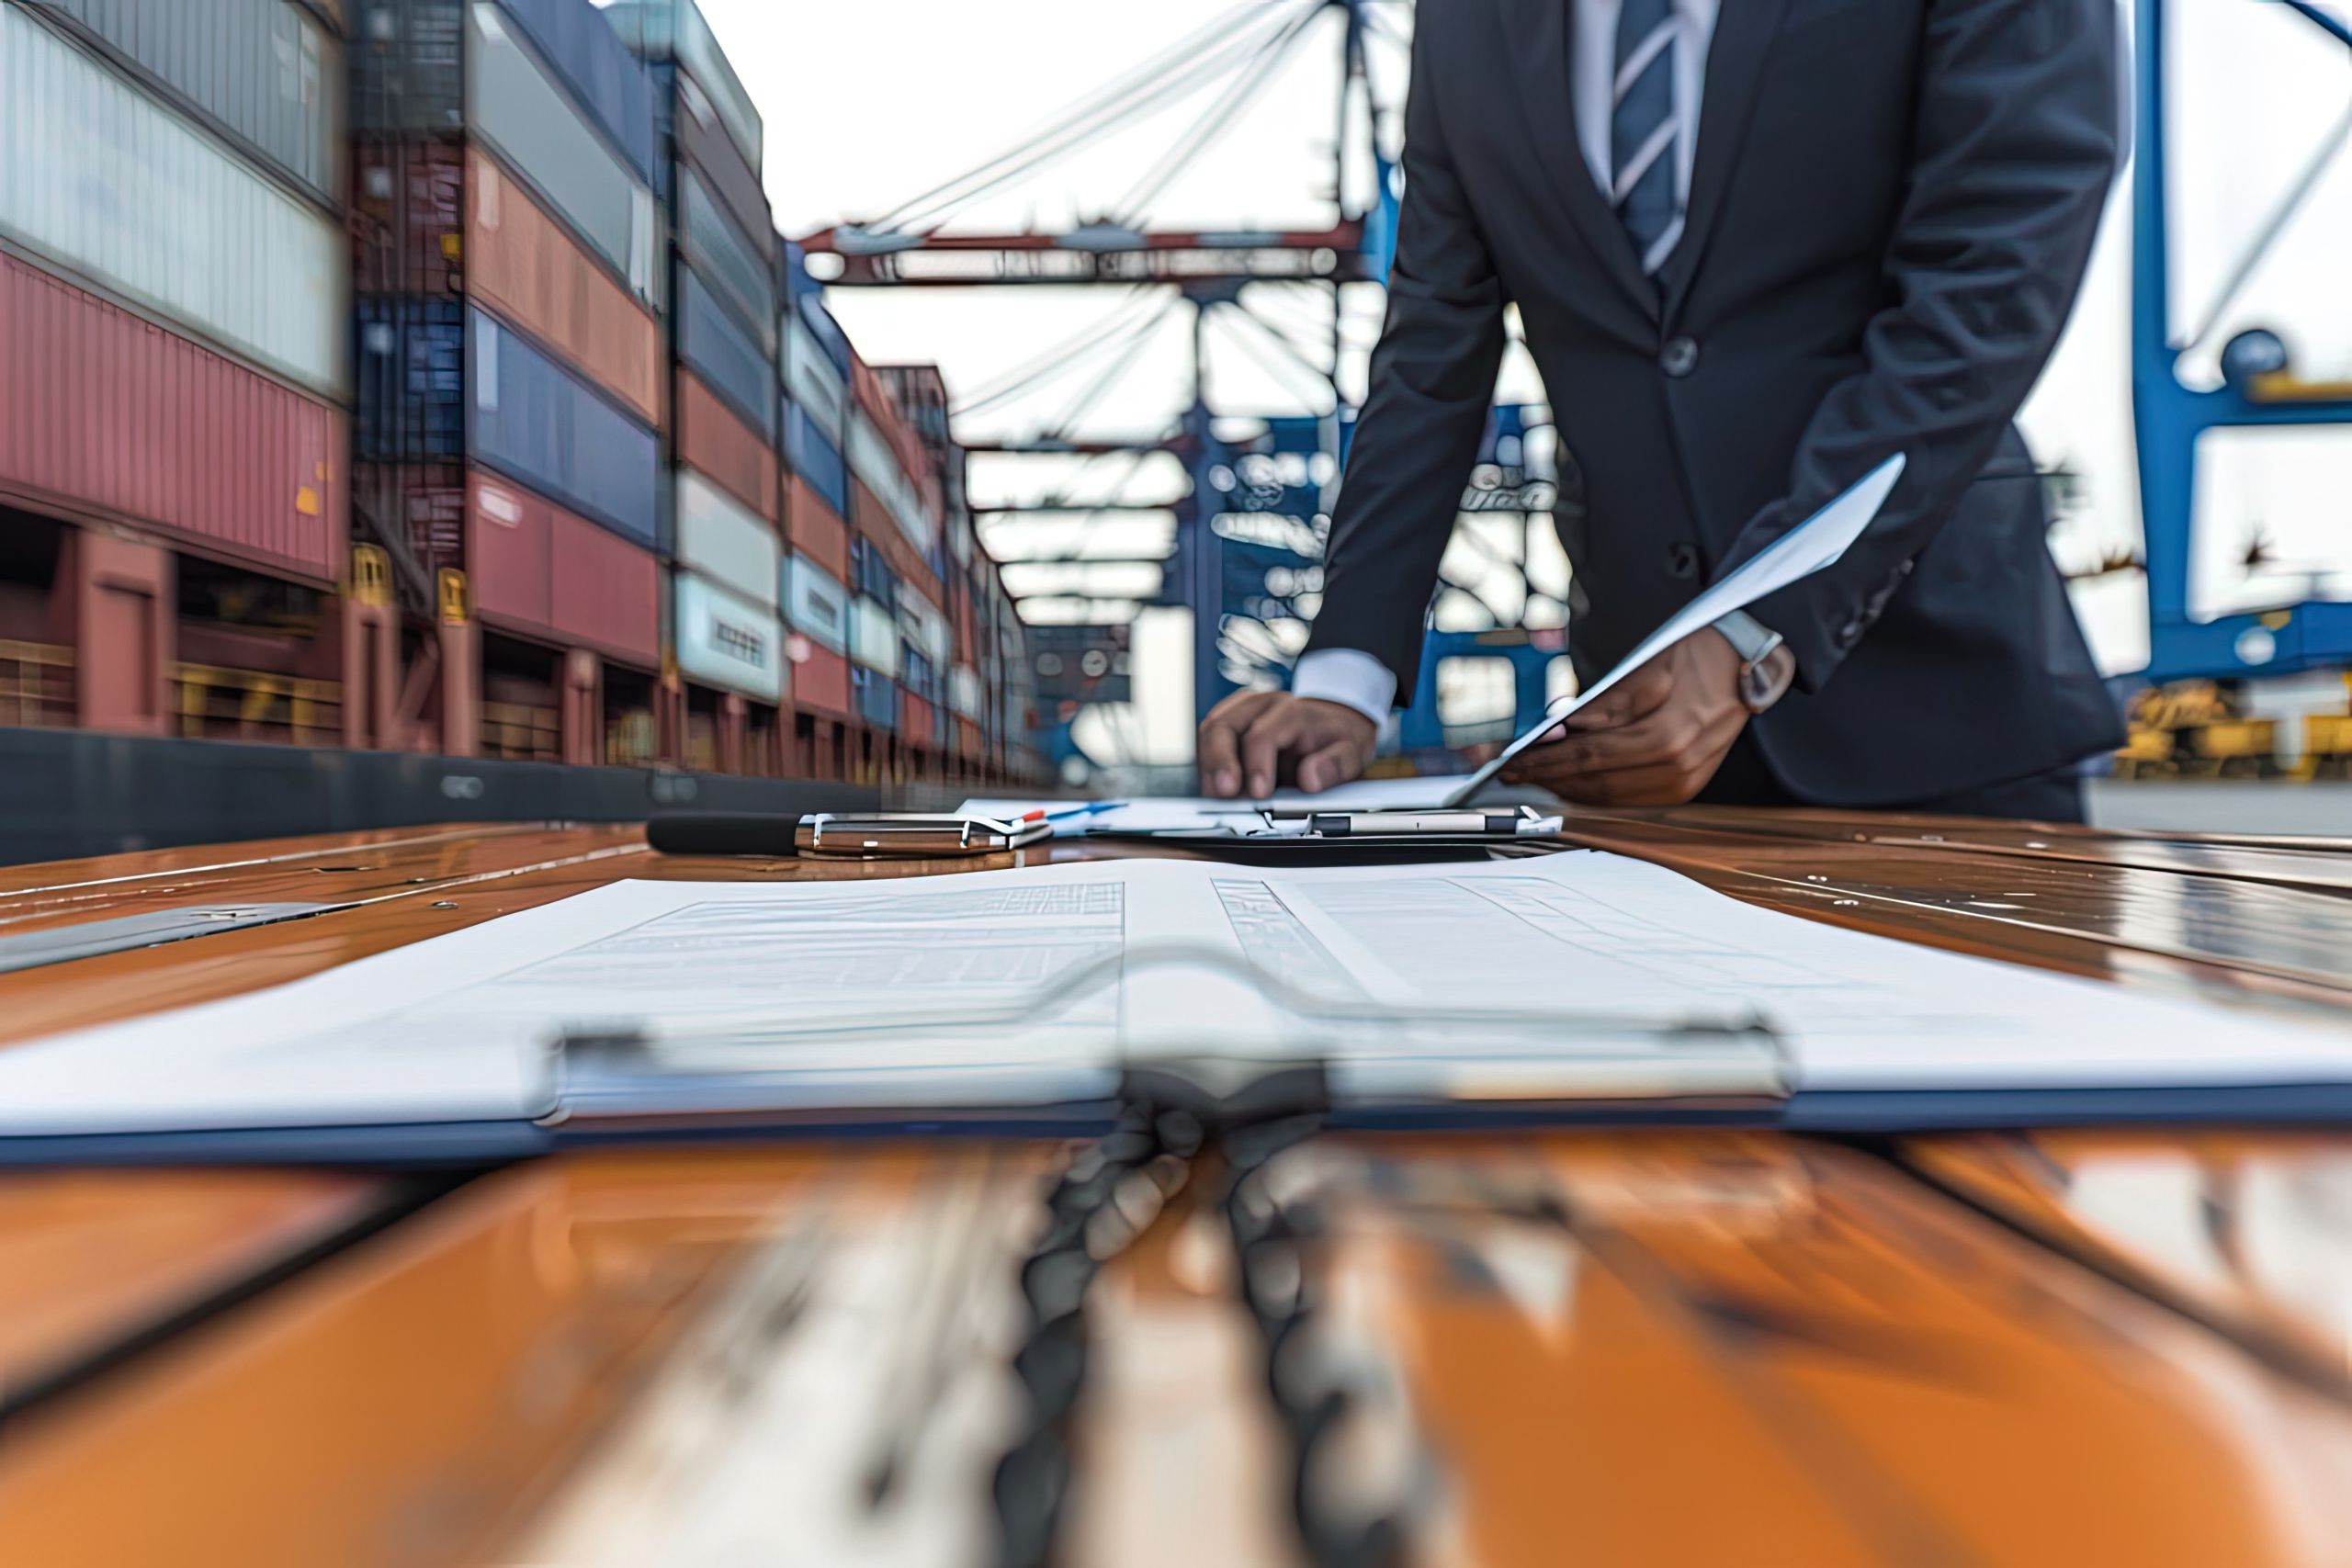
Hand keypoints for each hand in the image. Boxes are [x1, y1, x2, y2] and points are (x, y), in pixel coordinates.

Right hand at [1199, 692, 1378, 797]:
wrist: (1333, 718)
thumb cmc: (1336, 738)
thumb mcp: (1352, 753)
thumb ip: (1334, 766)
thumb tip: (1310, 779)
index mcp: (1292, 711)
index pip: (1262, 735)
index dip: (1255, 765)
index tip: (1258, 792)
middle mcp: (1262, 704)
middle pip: (1223, 725)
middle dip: (1219, 762)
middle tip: (1223, 794)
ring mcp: (1243, 709)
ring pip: (1210, 729)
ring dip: (1209, 765)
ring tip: (1216, 795)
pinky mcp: (1231, 719)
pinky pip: (1208, 736)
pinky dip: (1208, 761)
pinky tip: (1216, 783)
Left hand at [1501, 632, 1781, 805]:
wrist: (1750, 663)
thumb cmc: (1702, 654)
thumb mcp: (1650, 665)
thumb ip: (1607, 702)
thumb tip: (1563, 726)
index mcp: (1668, 736)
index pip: (1589, 755)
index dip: (1546, 760)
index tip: (1513, 761)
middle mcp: (1677, 768)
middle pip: (1595, 781)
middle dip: (1549, 776)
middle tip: (1515, 772)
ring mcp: (1684, 783)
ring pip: (1610, 797)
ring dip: (1568, 788)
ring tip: (1536, 776)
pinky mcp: (1685, 787)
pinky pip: (1629, 799)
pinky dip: (1595, 793)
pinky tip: (1572, 783)